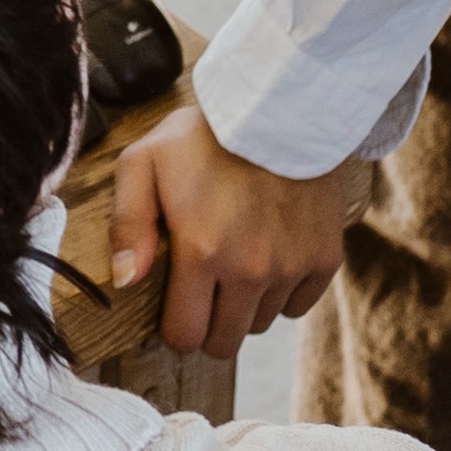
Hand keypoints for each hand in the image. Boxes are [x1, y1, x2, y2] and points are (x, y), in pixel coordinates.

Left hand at [107, 101, 369, 357]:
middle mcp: (250, 270)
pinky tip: (268, 259)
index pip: (185, 336)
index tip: (173, 307)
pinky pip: (296, 306)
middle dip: (207, 324)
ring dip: (243, 305)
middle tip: (202, 290)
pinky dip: (281, 292)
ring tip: (234, 262)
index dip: (174, 328)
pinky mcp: (325, 259)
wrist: (283, 107)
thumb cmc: (206, 134)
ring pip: (259, 323)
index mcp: (202, 252)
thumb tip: (125, 281)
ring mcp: (291, 267)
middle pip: (224, 343)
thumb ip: (128, 224)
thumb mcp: (145, 163)